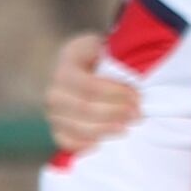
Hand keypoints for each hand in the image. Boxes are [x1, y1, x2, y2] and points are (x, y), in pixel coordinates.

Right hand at [40, 32, 140, 152]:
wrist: (89, 64)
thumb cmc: (108, 54)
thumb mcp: (111, 45)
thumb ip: (119, 55)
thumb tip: (137, 70)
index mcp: (69, 59)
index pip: (88, 84)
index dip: (114, 94)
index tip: (137, 97)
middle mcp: (56, 85)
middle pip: (81, 107)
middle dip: (113, 113)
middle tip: (137, 115)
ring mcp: (53, 108)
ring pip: (74, 126)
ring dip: (103, 129)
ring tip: (126, 129)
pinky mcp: (56, 126)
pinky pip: (64, 140)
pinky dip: (82, 145)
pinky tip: (101, 144)